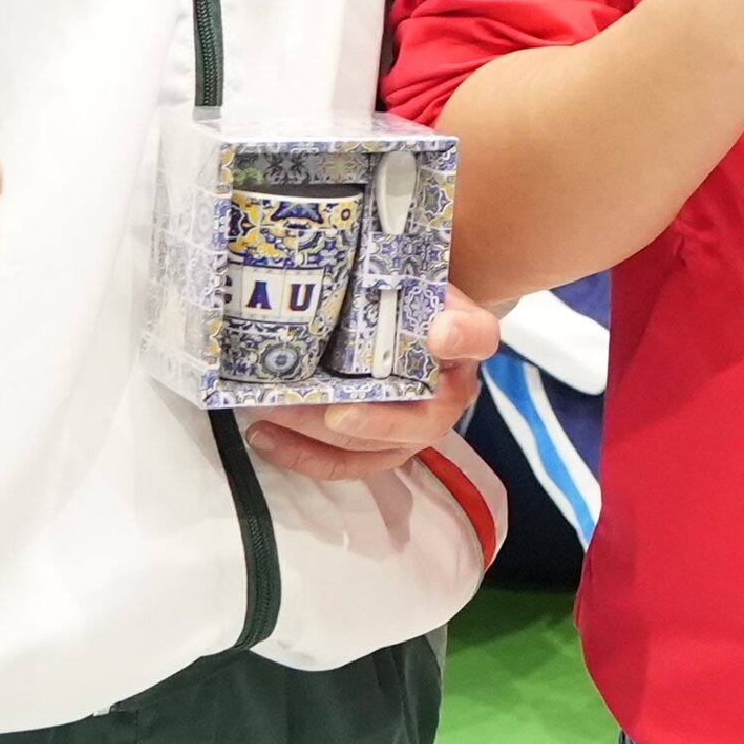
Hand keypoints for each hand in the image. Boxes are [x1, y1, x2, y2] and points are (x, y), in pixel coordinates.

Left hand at [252, 294, 495, 485]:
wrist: (401, 326)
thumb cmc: (406, 301)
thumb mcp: (416, 280)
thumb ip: (416, 284)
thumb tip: (437, 329)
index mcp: (466, 342)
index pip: (476, 337)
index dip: (460, 337)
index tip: (437, 333)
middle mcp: (448, 396)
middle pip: (418, 420)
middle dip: (367, 419)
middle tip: (317, 408)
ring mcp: (413, 429)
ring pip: (373, 447)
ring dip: (317, 438)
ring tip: (269, 418)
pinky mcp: (381, 448)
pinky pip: (347, 463)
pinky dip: (305, 456)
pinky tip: (266, 438)